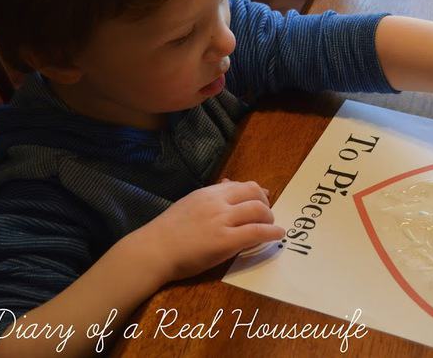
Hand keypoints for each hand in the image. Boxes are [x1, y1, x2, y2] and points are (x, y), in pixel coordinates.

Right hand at [134, 179, 284, 281]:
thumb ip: (210, 196)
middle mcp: (217, 202)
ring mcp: (222, 221)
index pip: (240, 185)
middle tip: (268, 215)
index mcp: (208, 193)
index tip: (263, 199)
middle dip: (266, 203)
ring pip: (258, 210)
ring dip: (270, 218)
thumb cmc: (168, 231)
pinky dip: (272, 232)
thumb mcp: (189, 204)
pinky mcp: (226, 241)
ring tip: (272, 226)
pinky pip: (257, 232)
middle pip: (253, 193)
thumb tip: (229, 182)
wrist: (153, 250)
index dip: (256, 193)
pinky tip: (278, 236)